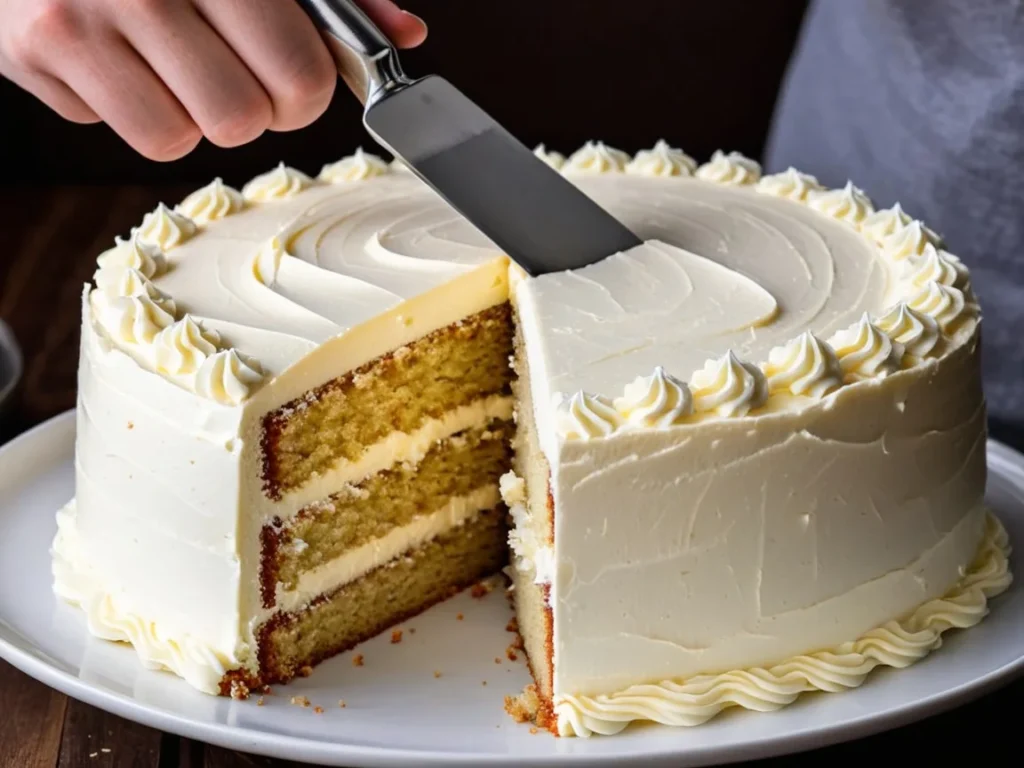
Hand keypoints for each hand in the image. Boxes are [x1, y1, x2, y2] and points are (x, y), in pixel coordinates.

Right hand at [0, 0, 426, 159]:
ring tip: (172, 62)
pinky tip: (125, 63)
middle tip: (230, 71)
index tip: (292, 77)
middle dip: (250, 108)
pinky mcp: (34, 52)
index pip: (298, 73)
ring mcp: (79, 17)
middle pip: (242, 119)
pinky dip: (137, 114)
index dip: (304, 92)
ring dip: (191, 117)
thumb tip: (406, 34)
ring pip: (181, 138)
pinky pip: (125, 133)